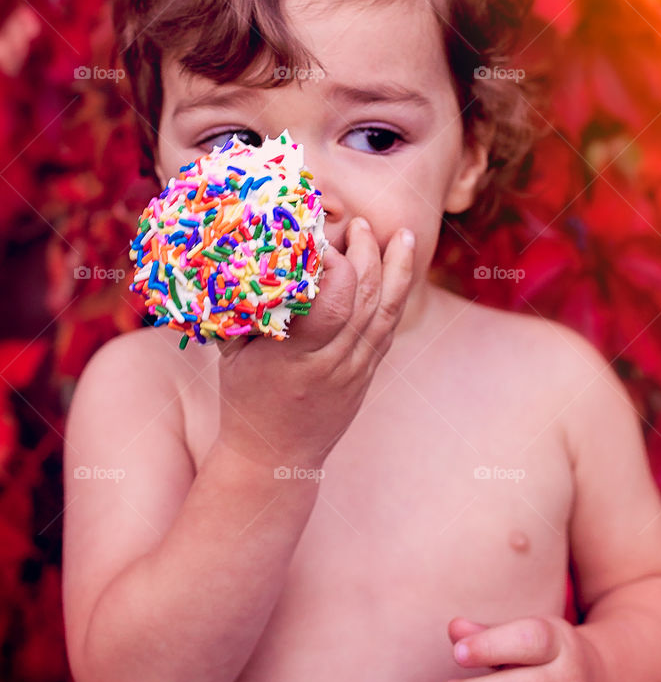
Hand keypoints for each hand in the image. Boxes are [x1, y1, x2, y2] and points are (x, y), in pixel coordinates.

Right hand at [215, 217, 415, 467]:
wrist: (276, 457)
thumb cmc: (245, 399)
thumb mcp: (234, 354)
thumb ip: (245, 309)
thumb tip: (244, 252)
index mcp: (296, 357)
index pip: (331, 300)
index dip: (333, 262)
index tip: (318, 237)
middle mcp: (333, 362)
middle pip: (365, 298)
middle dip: (368, 253)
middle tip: (358, 224)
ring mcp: (357, 369)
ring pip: (386, 310)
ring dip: (397, 267)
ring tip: (401, 235)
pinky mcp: (369, 372)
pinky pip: (390, 325)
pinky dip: (400, 292)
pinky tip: (403, 267)